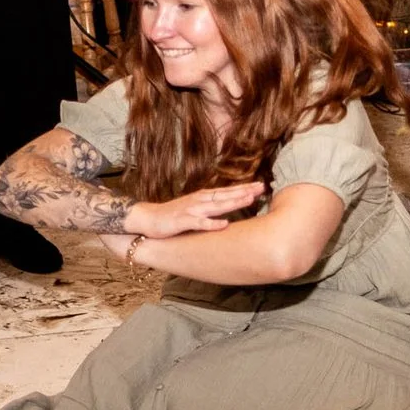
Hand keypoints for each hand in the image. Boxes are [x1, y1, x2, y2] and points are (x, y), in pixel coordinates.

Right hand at [123, 181, 266, 237]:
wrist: (147, 218)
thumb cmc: (171, 215)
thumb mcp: (193, 209)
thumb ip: (209, 207)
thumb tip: (226, 207)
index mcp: (202, 197)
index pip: (226, 191)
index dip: (243, 188)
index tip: (260, 185)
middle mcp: (199, 201)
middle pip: (225, 195)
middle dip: (244, 191)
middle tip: (262, 187)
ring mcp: (191, 210)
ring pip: (216, 206)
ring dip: (233, 202)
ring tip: (249, 199)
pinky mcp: (182, 221)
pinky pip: (199, 223)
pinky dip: (212, 223)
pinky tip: (224, 224)